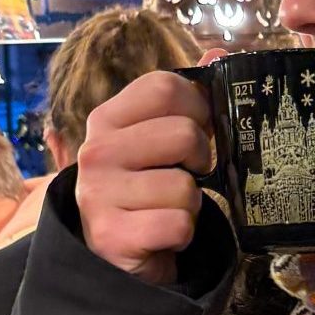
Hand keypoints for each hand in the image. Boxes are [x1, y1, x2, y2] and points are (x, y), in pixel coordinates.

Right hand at [74, 55, 219, 284]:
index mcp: (105, 120)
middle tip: (185, 176)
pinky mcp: (113, 236)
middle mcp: (95, 152)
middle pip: (183, 133)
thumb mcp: (155, 142)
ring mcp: (99, 195)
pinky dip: (182, 234)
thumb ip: (184, 100)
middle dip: (200, 160)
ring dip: (190, 205)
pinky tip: (162, 236)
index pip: (163, 86)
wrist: (112, 259)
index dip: (197, 105)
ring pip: (185, 187)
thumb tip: (218, 54)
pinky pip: (179, 224)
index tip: (200, 128)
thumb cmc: (142, 193)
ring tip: (167, 210)